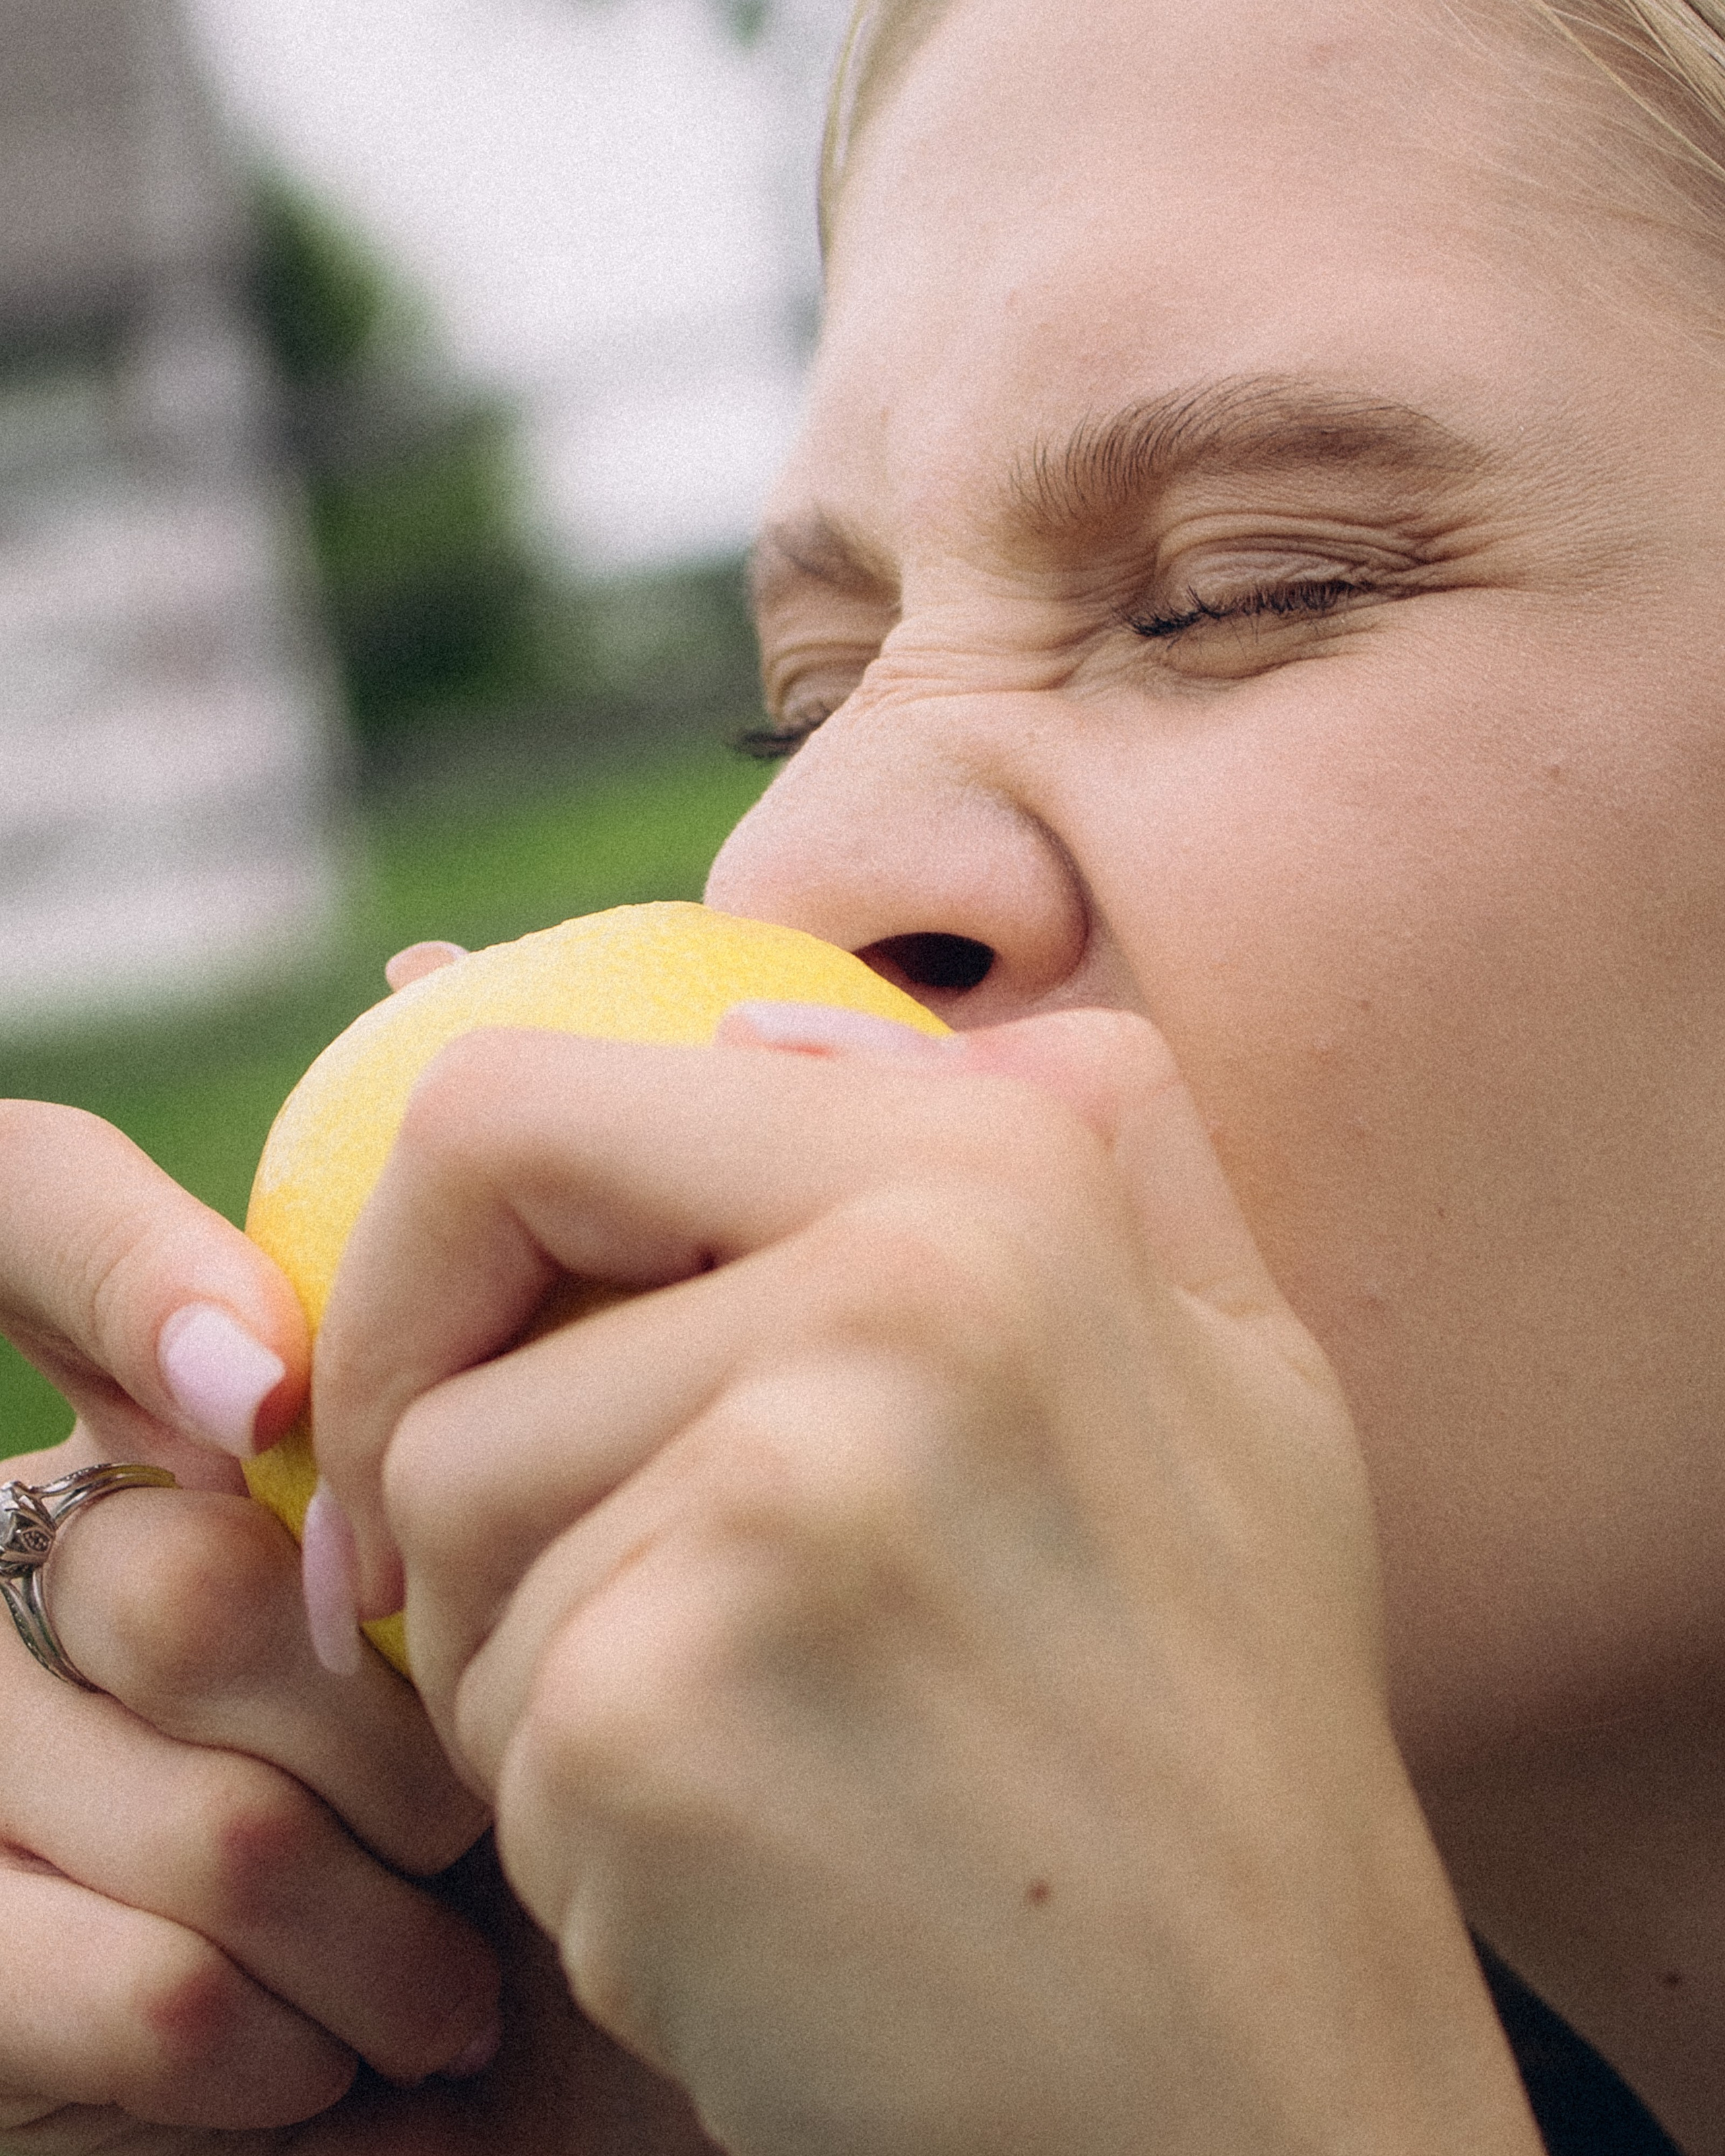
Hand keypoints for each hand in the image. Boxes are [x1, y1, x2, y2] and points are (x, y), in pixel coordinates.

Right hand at [0, 1103, 496, 2148]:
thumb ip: (473, 1307)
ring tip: (448, 1966)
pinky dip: (287, 2046)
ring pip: (180, 1799)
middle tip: (484, 1792)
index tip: (269, 1395)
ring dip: (375, 1914)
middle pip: (160, 1561)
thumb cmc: (528, 1746)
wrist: (498, 2072)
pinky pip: (142, 1990)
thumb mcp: (510, 1513)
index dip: (118, 1265)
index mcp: (113, 1428)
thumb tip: (434, 980)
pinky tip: (333, 2058)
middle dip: (387, 1719)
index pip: (13, 1207)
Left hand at [313, 1008, 1541, 2155]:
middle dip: (458, 1493)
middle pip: (456, 1362)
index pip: (511, 1103)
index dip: (424, 1253)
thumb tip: (754, 1015)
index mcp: (995, 1179)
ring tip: (743, 1755)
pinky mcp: (660, 1721)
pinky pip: (490, 1721)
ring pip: (448, 1540)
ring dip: (533, 1666)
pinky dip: (570, 1816)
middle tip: (545, 1619)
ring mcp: (775, 1508)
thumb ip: (1062, 1132)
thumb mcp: (1228, 1365)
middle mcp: (893, 1302)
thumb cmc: (1215, 1714)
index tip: (450, 1382)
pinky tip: (740, 1877)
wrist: (1253, 2079)